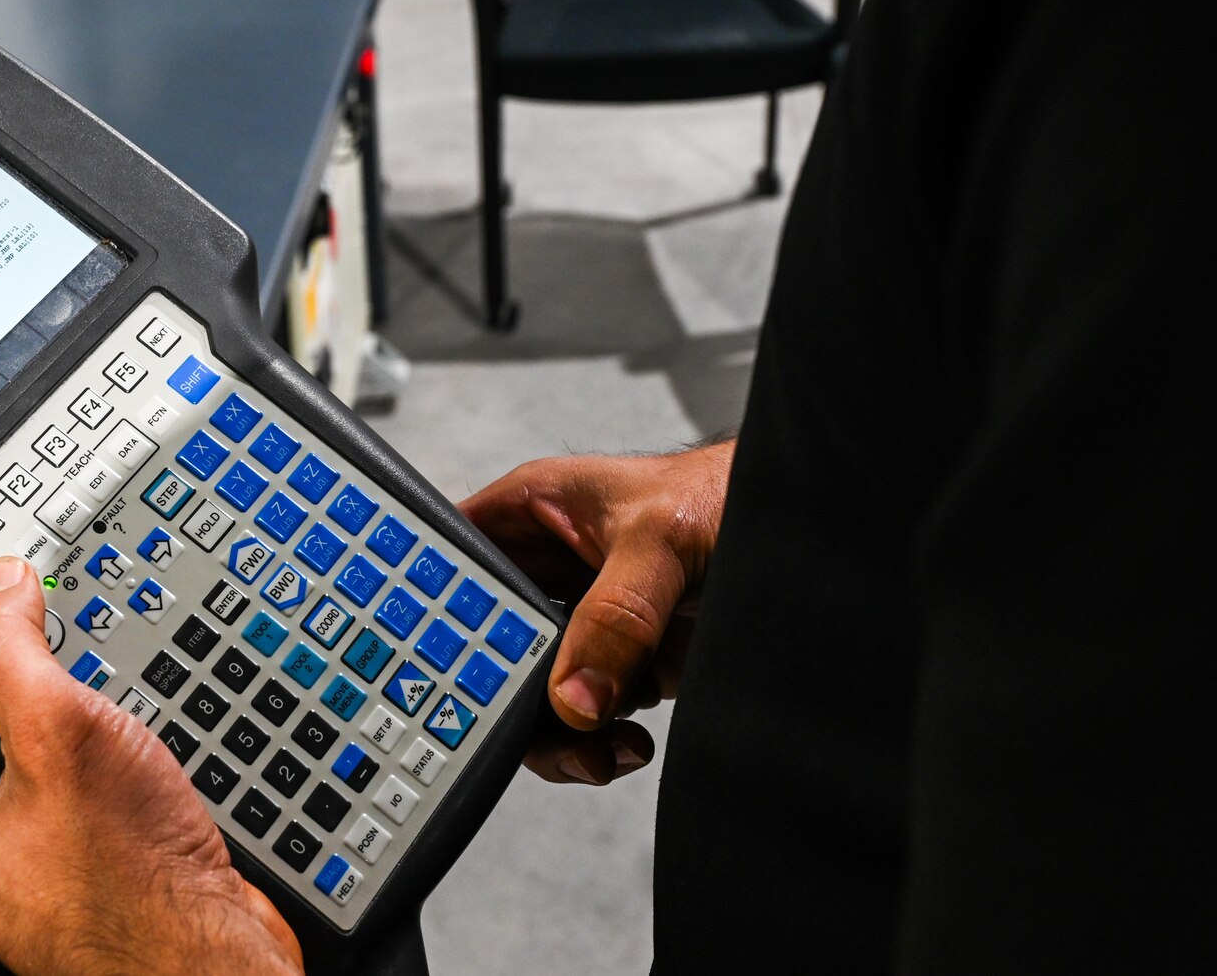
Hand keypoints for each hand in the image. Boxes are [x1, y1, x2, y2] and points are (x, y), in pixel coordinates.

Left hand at [0, 557, 303, 975]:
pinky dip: (131, 792)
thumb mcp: (57, 731)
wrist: (215, 963)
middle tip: (77, 705)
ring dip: (94, 755)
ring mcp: (53, 888)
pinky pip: (107, 820)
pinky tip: (157, 785)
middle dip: (38, 722)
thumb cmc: (133, 883)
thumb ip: (9, 652)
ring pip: (58, 790)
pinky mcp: (110, 892)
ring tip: (125, 746)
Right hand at [456, 442, 731, 785]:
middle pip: (483, 642)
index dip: (430, 609)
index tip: (436, 667)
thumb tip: (574, 695)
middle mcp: (548, 567)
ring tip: (600, 746)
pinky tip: (628, 742)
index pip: (454, 559)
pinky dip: (596, 742)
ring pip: (530, 690)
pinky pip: (582, 714)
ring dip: (558, 732)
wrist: (809, 537)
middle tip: (541, 728)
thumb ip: (617, 614)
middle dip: (503, 697)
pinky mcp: (622, 661)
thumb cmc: (727, 493)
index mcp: (534, 510)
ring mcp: (583, 619)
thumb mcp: (662, 539)